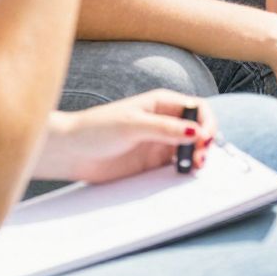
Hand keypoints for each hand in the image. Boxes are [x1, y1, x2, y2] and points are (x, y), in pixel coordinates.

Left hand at [35, 90, 213, 184]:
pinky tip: (183, 172)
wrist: (70, 152)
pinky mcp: (152, 161)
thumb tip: (196, 132)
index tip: (205, 138)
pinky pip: (176, 163)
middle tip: (199, 156)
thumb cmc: (96, 129)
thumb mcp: (133, 126)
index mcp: (162, 103)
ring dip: (197, 155)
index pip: (196, 108)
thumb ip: (165, 129)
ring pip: (190, 147)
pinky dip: (184, 168)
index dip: (206, 122)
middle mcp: (164, 121)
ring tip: (194, 166)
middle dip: (204, 141)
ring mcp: (159, 142)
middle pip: (198, 129)